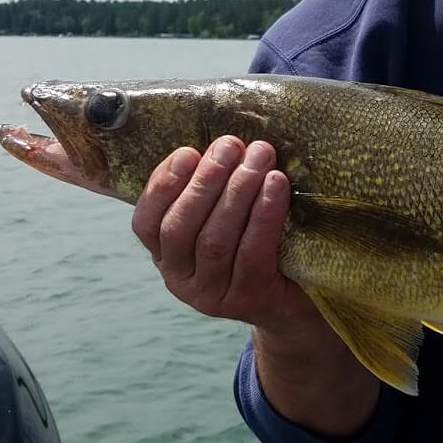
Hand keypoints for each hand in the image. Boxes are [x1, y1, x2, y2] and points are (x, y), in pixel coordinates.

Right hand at [131, 137, 316, 334]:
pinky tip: (276, 185)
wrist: (297, 300)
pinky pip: (251, 253)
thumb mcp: (227, 221)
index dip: (163, 186)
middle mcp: (181, 281)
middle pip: (180, 228)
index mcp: (167, 257)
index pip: (146, 223)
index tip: (187, 152)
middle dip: (205, 180)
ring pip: (215, 239)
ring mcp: (212, 296)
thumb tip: (222, 143)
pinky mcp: (248, 300)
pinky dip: (263, 214)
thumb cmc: (259, 247)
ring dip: (237, 191)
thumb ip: (212, 192)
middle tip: (231, 145)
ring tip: (259, 157)